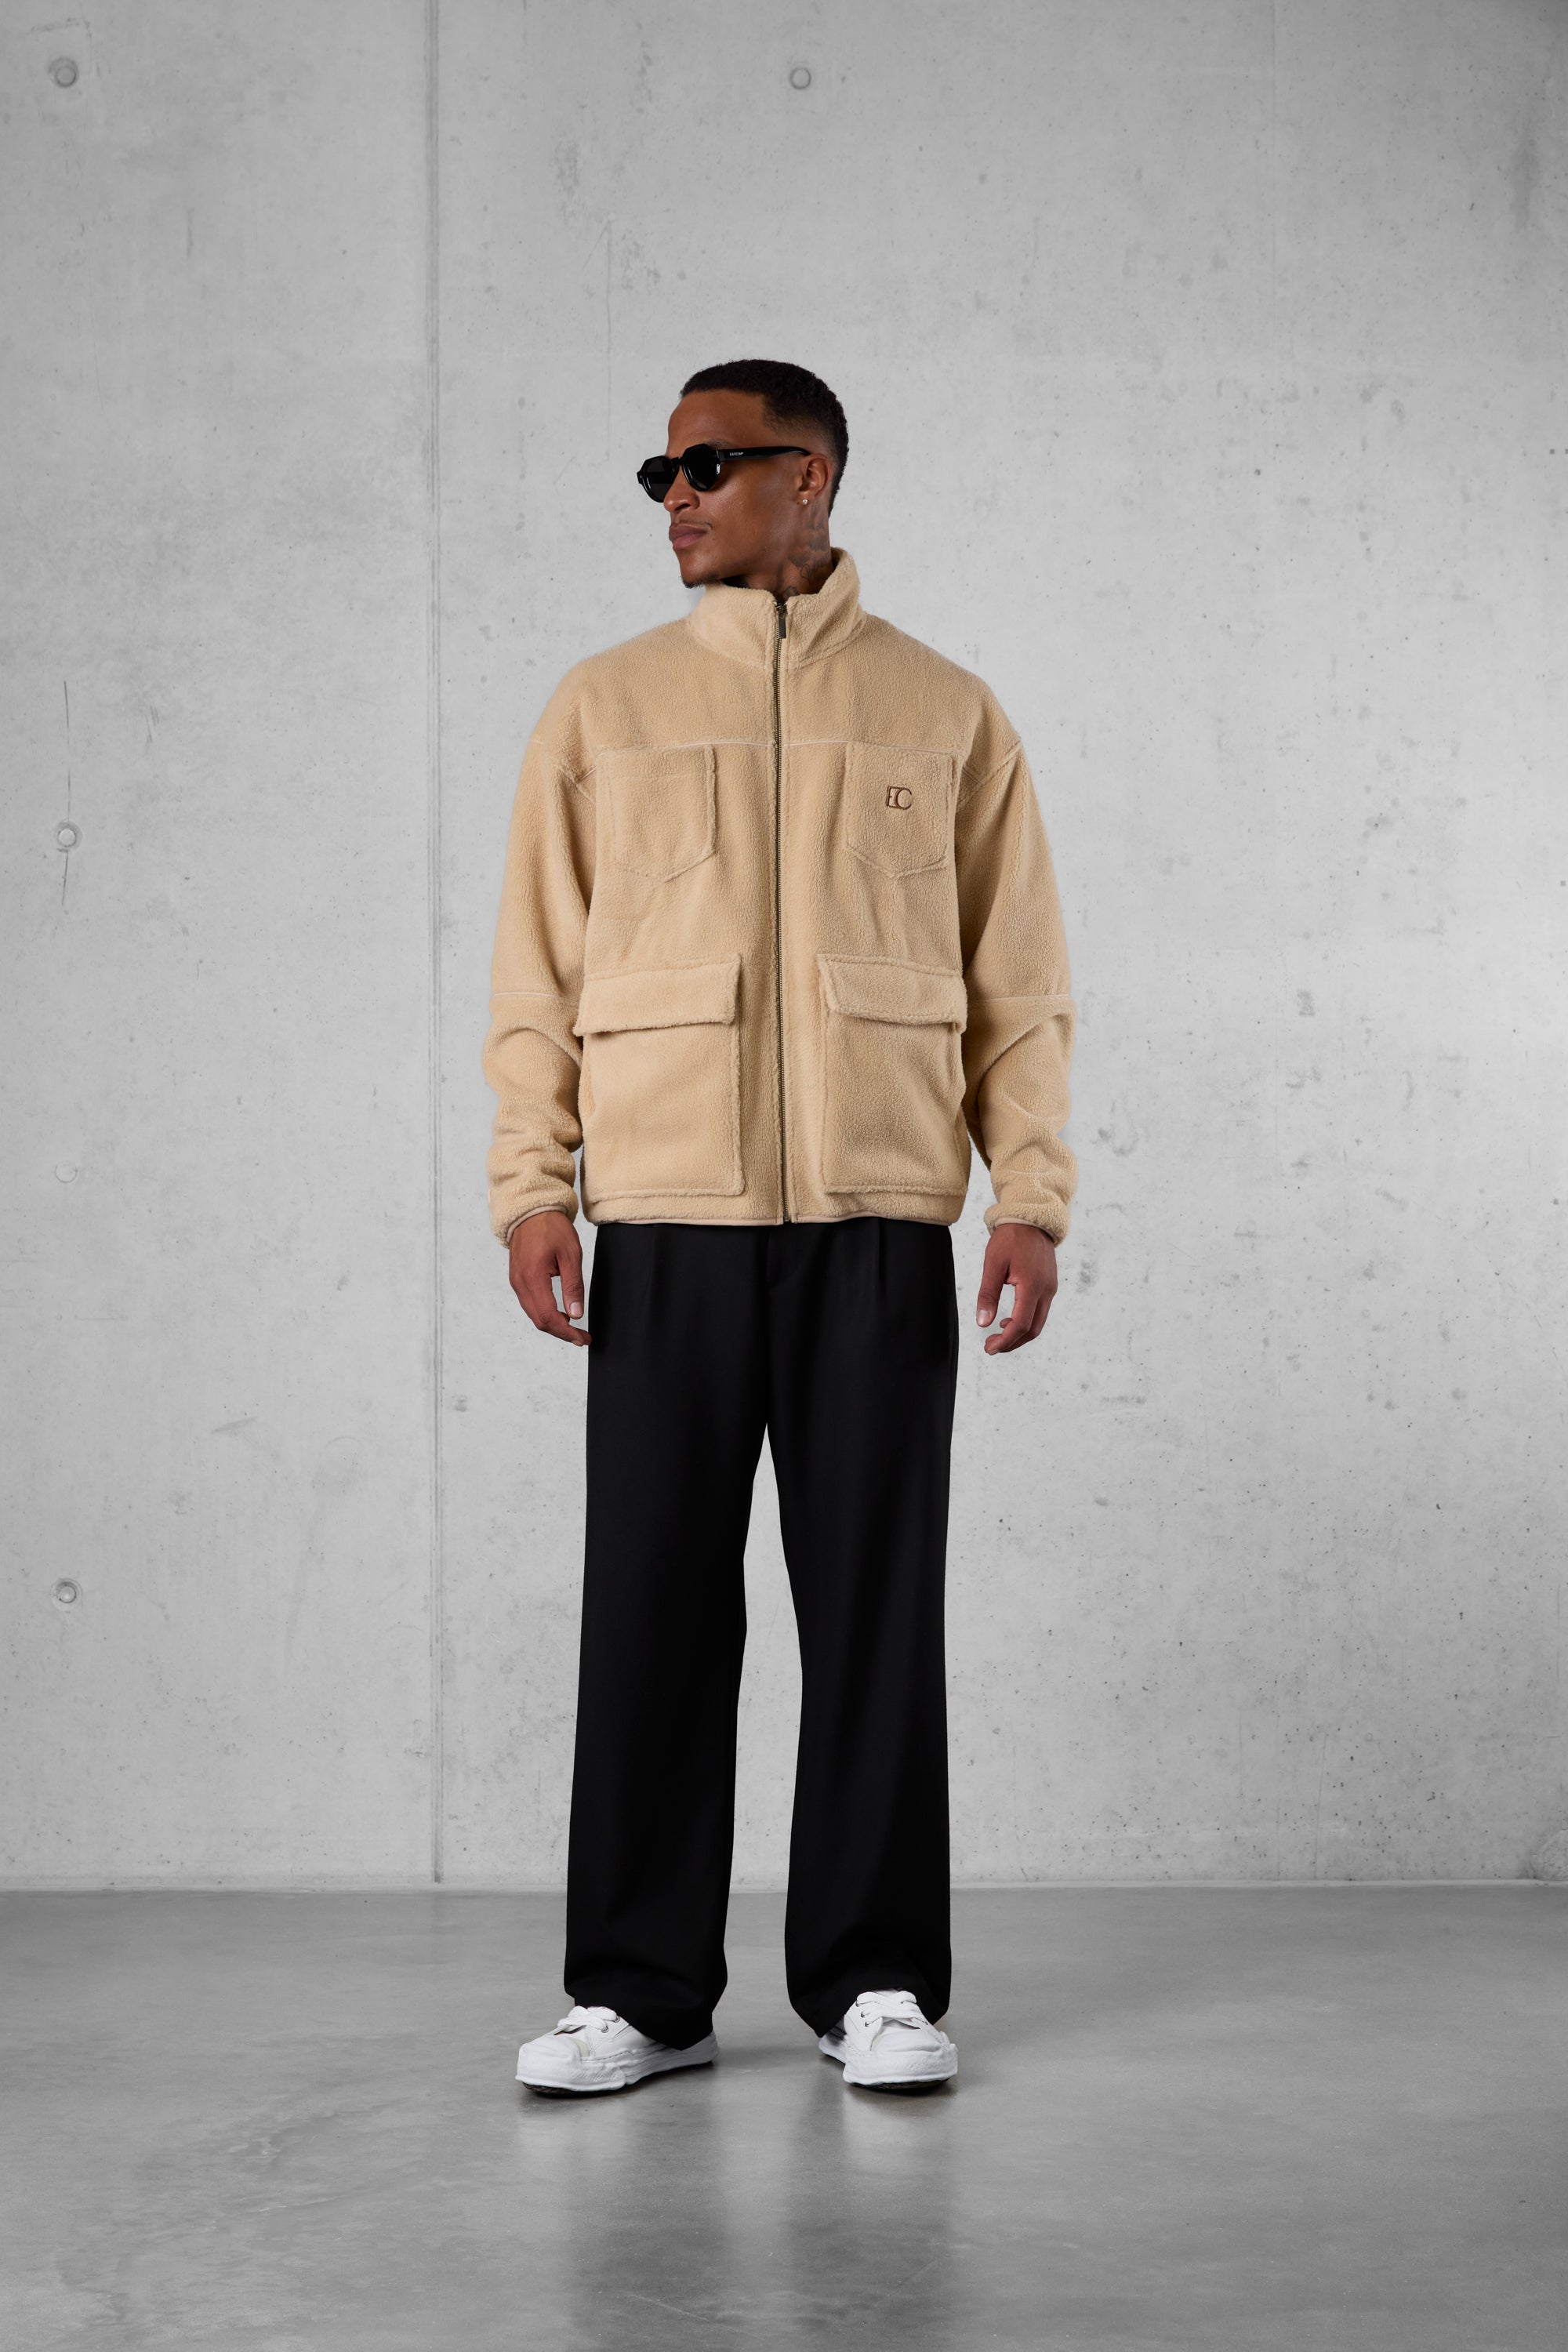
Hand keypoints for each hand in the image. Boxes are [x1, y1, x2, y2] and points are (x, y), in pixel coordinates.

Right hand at [508, 1210, 588, 1345]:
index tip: (584, 1338)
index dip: (567, 1332)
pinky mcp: (517, 1279)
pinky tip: (560, 1313)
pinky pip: (530, 1304)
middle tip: (582, 1337)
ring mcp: (516, 1282)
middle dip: (561, 1333)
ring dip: (553, 1324)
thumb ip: (573, 1286)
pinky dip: (545, 1313)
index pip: (549, 1317)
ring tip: (574, 1327)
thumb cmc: (552, 1228)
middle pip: (539, 1321)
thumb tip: (576, 1314)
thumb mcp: (571, 1255)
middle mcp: (520, 1283)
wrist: (531, 1211)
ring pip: (533, 1314)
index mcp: (532, 1278)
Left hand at [975, 1223, 1056, 1354]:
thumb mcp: (993, 1264)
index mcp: (1032, 1286)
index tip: (989, 1347)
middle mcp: (1046, 1290)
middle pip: (1033, 1329)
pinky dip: (1026, 1320)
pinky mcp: (1049, 1284)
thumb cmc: (1010, 1238)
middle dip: (1012, 1342)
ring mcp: (1050, 1288)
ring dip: (1019, 1333)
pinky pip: (1040, 1310)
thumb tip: (983, 1322)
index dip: (1005, 1341)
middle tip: (991, 1346)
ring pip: (1038, 1322)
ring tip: (998, 1334)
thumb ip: (988, 1294)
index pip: (1021, 1325)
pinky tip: (1010, 1319)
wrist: (1031, 1218)